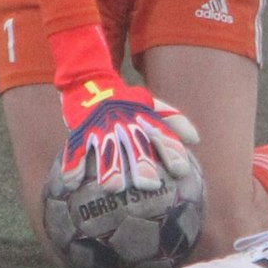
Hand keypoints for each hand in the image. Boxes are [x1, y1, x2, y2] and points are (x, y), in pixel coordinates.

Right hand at [59, 75, 199, 193]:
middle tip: (150, 185)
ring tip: (114, 188)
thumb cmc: (126, 99)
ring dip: (110, 168)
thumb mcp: (152, 104)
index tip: (181, 171)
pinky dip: (73, 165)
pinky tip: (72, 184)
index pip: (162, 134)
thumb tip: (195, 139)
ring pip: (107, 149)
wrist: (90, 79)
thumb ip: (173, 120)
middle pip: (135, 144)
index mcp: (143, 116)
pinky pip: (75, 149)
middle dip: (143, 164)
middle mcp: (125, 121)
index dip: (172, 151)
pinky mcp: (81, 129)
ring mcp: (102, 126)